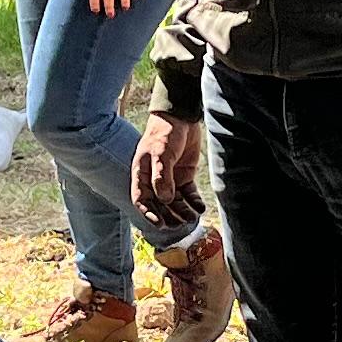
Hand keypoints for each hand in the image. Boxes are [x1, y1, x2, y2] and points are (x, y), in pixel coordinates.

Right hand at [133, 112, 202, 226]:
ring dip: (182, 211)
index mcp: (142, 174)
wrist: (181, 117)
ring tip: (191, 218)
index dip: (148, 213)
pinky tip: (199, 208)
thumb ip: (162, 177)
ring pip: (175, 201)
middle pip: (159, 204)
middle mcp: (154, 180)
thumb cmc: (164, 133)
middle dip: (168, 216)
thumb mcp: (160, 154)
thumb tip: (164, 200)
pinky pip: (189, 193)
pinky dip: (194, 202)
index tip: (159, 223)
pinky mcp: (184, 175)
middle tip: (178, 224)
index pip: (141, 199)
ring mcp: (170, 178)